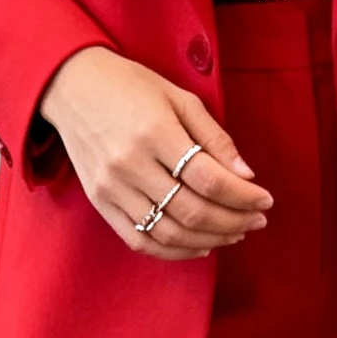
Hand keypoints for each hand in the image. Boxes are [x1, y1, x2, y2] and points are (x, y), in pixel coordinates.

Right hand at [38, 46, 271, 260]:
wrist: (72, 87)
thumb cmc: (131, 87)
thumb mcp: (179, 98)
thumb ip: (214, 137)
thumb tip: (246, 175)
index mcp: (154, 132)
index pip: (209, 178)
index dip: (243, 195)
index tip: (265, 199)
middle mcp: (130, 164)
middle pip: (192, 210)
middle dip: (233, 221)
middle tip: (257, 220)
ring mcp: (112, 187)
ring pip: (169, 232)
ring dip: (210, 239)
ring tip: (235, 234)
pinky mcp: (100, 202)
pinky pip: (140, 240)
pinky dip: (174, 251)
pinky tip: (200, 245)